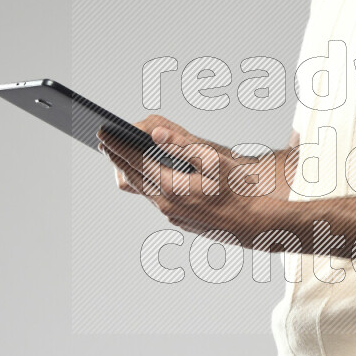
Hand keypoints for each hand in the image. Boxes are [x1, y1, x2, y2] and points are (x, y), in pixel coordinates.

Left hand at [96, 115, 268, 242]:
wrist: (251, 223)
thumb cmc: (238, 190)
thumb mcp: (213, 161)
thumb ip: (182, 146)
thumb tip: (155, 134)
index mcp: (171, 186)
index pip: (135, 161)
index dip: (117, 145)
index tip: (103, 132)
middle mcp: (165, 204)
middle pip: (133, 177)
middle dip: (117, 158)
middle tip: (104, 142)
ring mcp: (171, 214)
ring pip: (143, 190)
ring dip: (131, 172)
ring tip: (121, 157)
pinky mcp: (178, 220)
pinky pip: (156, 200)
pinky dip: (148, 185)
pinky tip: (150, 176)